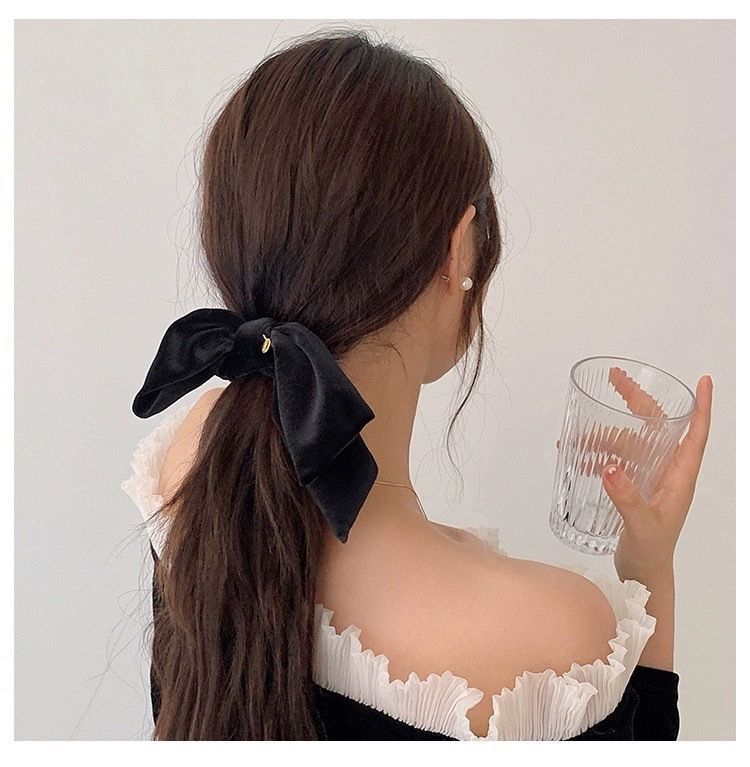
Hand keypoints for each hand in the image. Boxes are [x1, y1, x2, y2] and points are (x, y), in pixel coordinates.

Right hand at [556, 369, 712, 581]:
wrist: (643, 576)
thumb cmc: (651, 554)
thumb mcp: (641, 526)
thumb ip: (627, 498)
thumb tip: (609, 466)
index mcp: (680, 477)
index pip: (696, 434)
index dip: (701, 407)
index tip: (703, 381)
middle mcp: (667, 471)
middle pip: (656, 426)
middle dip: (637, 400)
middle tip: (615, 378)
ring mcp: (649, 477)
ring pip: (629, 442)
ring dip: (604, 436)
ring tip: (576, 441)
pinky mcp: (633, 486)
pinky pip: (615, 459)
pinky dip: (597, 454)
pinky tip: (578, 458)